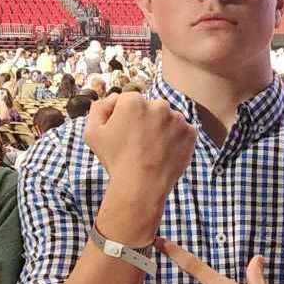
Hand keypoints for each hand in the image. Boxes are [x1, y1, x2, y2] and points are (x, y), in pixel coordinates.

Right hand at [84, 93, 197, 241]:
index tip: (123, 134)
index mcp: (133, 101)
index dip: (123, 118)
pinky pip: (182, 131)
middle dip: (144, 121)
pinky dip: (176, 140)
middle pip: (150, 109)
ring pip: (167, 119)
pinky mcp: (190, 132)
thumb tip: (112, 98)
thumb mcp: (93, 133)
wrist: (141, 185)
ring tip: (151, 150)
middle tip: (138, 143)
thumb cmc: (115, 159)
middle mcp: (158, 104)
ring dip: (161, 129)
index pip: (128, 101)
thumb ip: (98, 109)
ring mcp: (177, 118)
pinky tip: (164, 153)